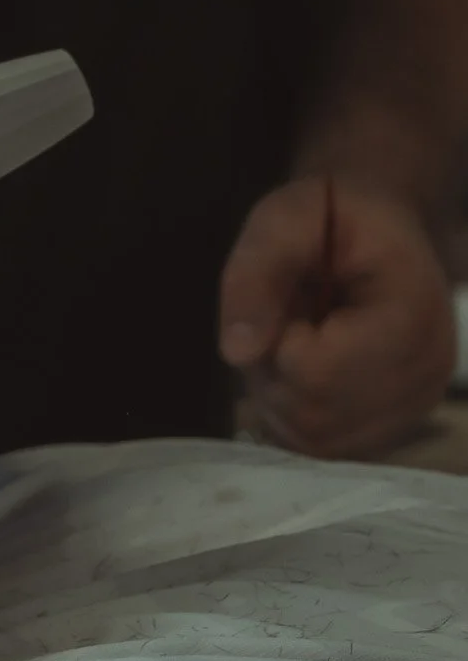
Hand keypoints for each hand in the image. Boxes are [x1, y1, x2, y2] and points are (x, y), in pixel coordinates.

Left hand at [218, 176, 457, 460]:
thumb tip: (235, 352)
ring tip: (295, 332)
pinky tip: (302, 361)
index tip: (292, 298)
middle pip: (316, 412)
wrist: (376, 226)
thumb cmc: (331, 213)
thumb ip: (256, 274)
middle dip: (275, 368)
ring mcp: (414, 407)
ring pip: (316, 439)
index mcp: (413, 316)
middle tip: (284, 313)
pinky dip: (294, 410)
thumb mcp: (283, 217)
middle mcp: (426, 374)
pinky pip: (324, 448)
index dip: (281, 341)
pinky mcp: (391, 426)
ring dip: (280, 391)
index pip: (321, 373)